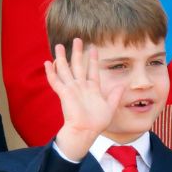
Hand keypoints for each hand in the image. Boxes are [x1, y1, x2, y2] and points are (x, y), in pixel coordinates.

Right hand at [49, 39, 122, 160]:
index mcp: (92, 88)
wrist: (86, 131)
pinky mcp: (65, 94)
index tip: (94, 48)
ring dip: (62, 58)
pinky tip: (48, 63)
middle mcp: (81, 86)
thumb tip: (123, 85)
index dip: (92, 59)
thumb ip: (115, 95)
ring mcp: (72, 89)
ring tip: (59, 46)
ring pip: (65, 70)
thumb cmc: (97, 122)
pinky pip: (56, 81)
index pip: (92, 69)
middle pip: (78, 65)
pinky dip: (52, 72)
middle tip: (77, 39)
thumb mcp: (110, 106)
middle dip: (78, 52)